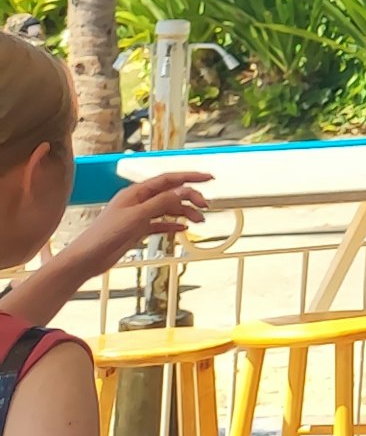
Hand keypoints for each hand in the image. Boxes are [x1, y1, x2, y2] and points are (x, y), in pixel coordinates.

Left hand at [83, 172, 208, 257]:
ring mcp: (138, 216)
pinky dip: (172, 225)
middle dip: (190, 198)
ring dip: (184, 213)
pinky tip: (183, 228)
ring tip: (198, 221)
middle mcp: (138, 201)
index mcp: (136, 192)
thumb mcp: (137, 216)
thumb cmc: (105, 235)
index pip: (168, 179)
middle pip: (170, 194)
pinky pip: (160, 224)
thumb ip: (160, 203)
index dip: (190, 177)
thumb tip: (183, 191)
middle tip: (205, 206)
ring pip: (167, 209)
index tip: (209, 178)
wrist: (87, 258)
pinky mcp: (137, 230)